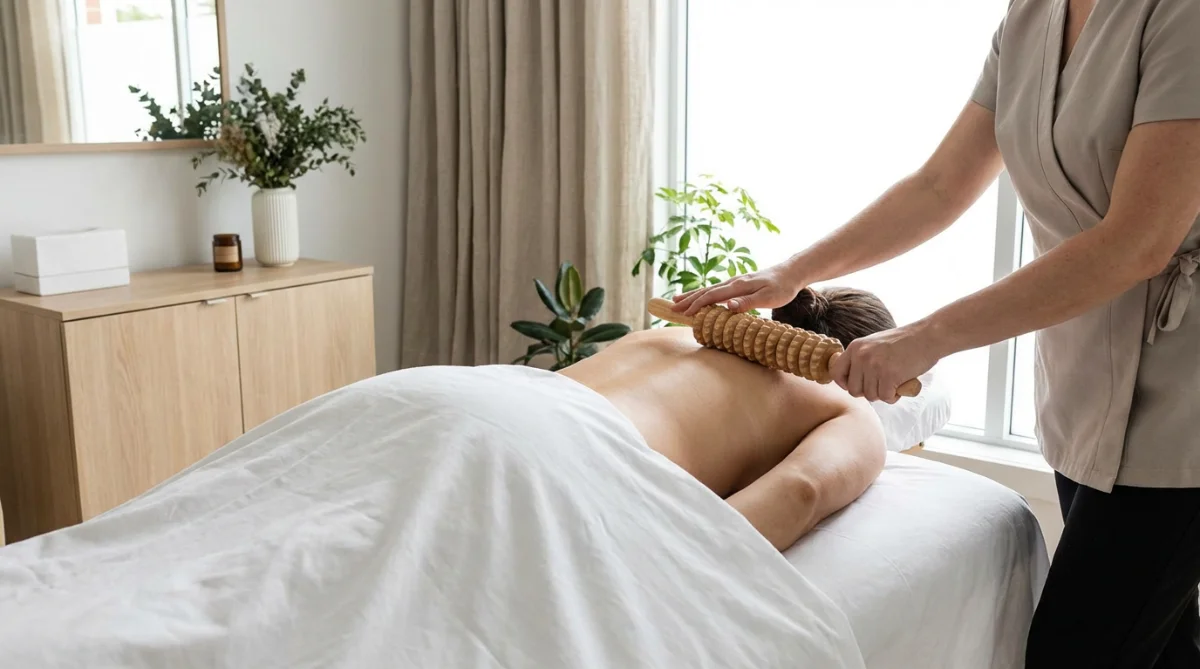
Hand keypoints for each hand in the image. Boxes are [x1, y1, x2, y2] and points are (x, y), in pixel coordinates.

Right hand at [671, 262, 804, 316]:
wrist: (791, 273)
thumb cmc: (782, 288)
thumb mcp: (768, 298)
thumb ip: (747, 302)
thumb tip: (727, 306)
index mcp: (737, 286)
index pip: (711, 296)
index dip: (696, 305)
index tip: (683, 315)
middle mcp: (733, 282)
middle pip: (705, 291)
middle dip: (687, 300)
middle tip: (670, 308)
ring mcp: (734, 282)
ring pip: (708, 289)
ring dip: (692, 295)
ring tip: (677, 300)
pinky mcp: (738, 284)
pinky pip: (715, 290)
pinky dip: (703, 294)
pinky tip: (700, 297)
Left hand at [829, 323, 943, 403]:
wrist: (928, 336)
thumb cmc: (905, 342)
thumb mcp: (875, 344)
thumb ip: (861, 358)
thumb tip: (850, 382)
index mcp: (855, 347)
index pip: (836, 372)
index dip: (845, 384)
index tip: (857, 386)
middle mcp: (861, 356)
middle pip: (854, 390)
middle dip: (868, 392)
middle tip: (882, 384)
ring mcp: (874, 366)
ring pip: (870, 396)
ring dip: (883, 394)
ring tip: (894, 382)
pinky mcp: (889, 376)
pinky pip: (885, 398)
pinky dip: (894, 396)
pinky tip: (901, 385)